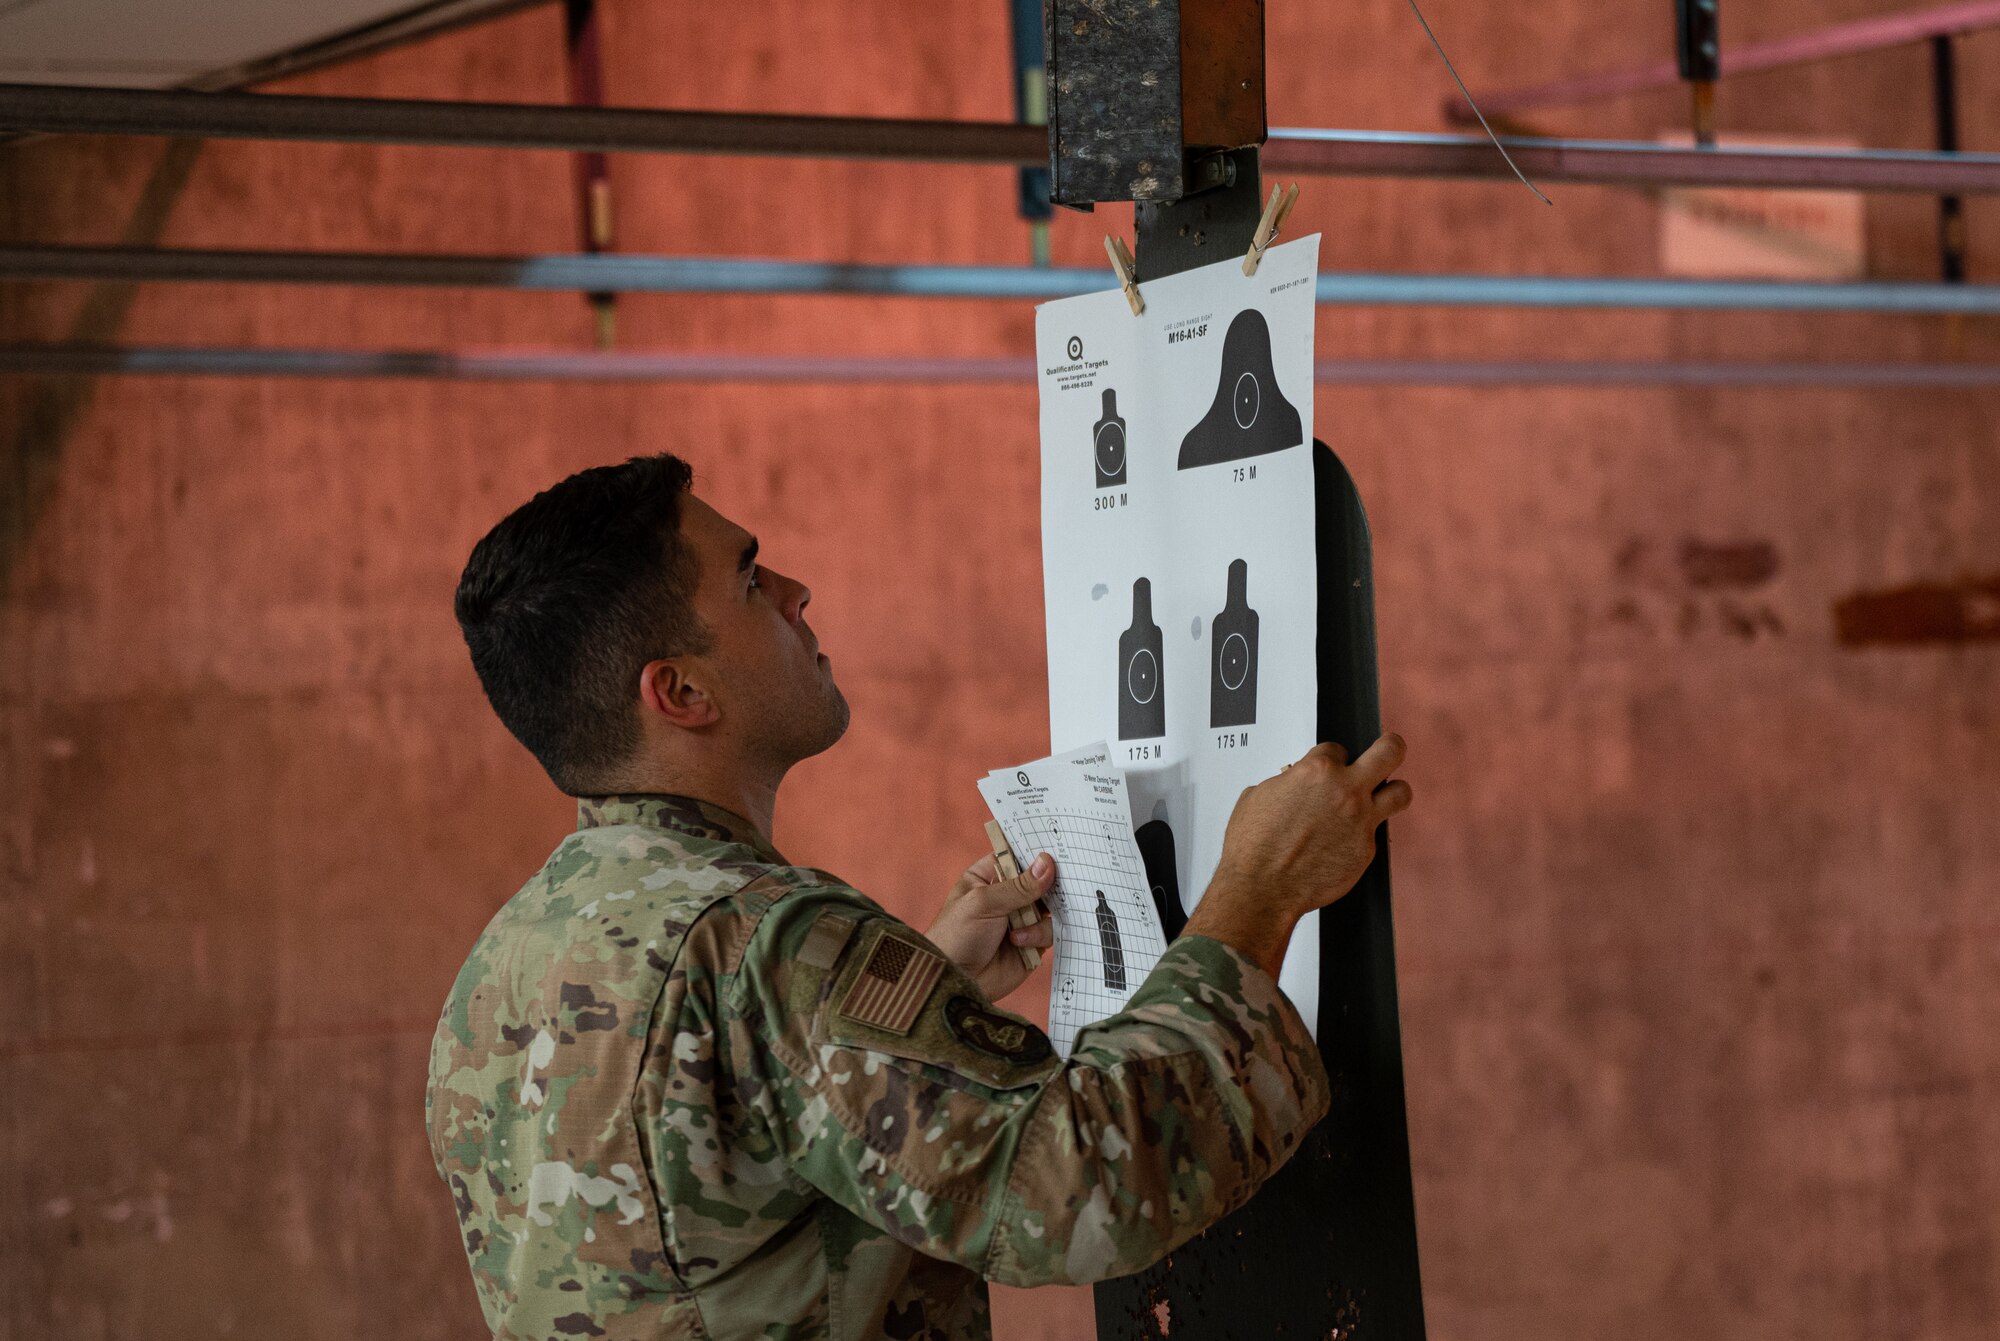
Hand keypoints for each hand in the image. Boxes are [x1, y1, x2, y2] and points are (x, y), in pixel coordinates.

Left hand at [924, 851, 1057, 1000]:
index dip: (1035, 851)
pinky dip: (1039, 935)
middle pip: (1040, 880)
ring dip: (1038, 917)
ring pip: (1049, 906)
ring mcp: (1021, 919)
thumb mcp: (983, 903)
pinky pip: (1050, 931)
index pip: (1017, 855)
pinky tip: (1019, 943)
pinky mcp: (1032, 943)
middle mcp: (1008, 896)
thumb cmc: (957, 936)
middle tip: (1060, 882)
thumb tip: (1047, 863)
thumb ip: (1018, 886)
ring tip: (1016, 931)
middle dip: (1049, 882)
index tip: (1055, 847)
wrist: (957, 982)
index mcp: (988, 877)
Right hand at [1186, 734, 1411, 977]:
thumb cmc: (1253, 845)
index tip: (1328, 768)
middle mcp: (1345, 791)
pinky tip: (1347, 840)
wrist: (1261, 887)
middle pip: (1389, 752)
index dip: (1331, 759)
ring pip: (1401, 793)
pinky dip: (1362, 834)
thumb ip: (1286, 783)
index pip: (1337, 749)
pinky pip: (1375, 833)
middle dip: (1391, 746)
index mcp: (1317, 771)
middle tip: (1388, 748)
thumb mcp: (1258, 797)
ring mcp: (1360, 820)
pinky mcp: (1366, 850)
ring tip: (1384, 795)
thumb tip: (1292, 785)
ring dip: (1393, 791)